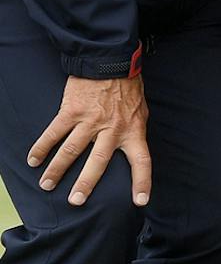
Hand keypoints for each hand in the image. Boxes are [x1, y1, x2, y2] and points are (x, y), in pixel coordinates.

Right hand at [28, 75, 150, 206]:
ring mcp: (91, 120)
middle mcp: (112, 129)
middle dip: (86, 183)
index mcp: (133, 130)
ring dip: (57, 169)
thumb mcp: (140, 111)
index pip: (142, 160)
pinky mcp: (72, 111)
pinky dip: (42, 147)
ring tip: (46, 185)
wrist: (111, 62)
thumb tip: (130, 151)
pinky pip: (54, 133)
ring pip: (71, 150)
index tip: (140, 201)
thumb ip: (133, 132)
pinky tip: (34, 160)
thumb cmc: (128, 88)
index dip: (142, 181)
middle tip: (76, 201)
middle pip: (98, 161)